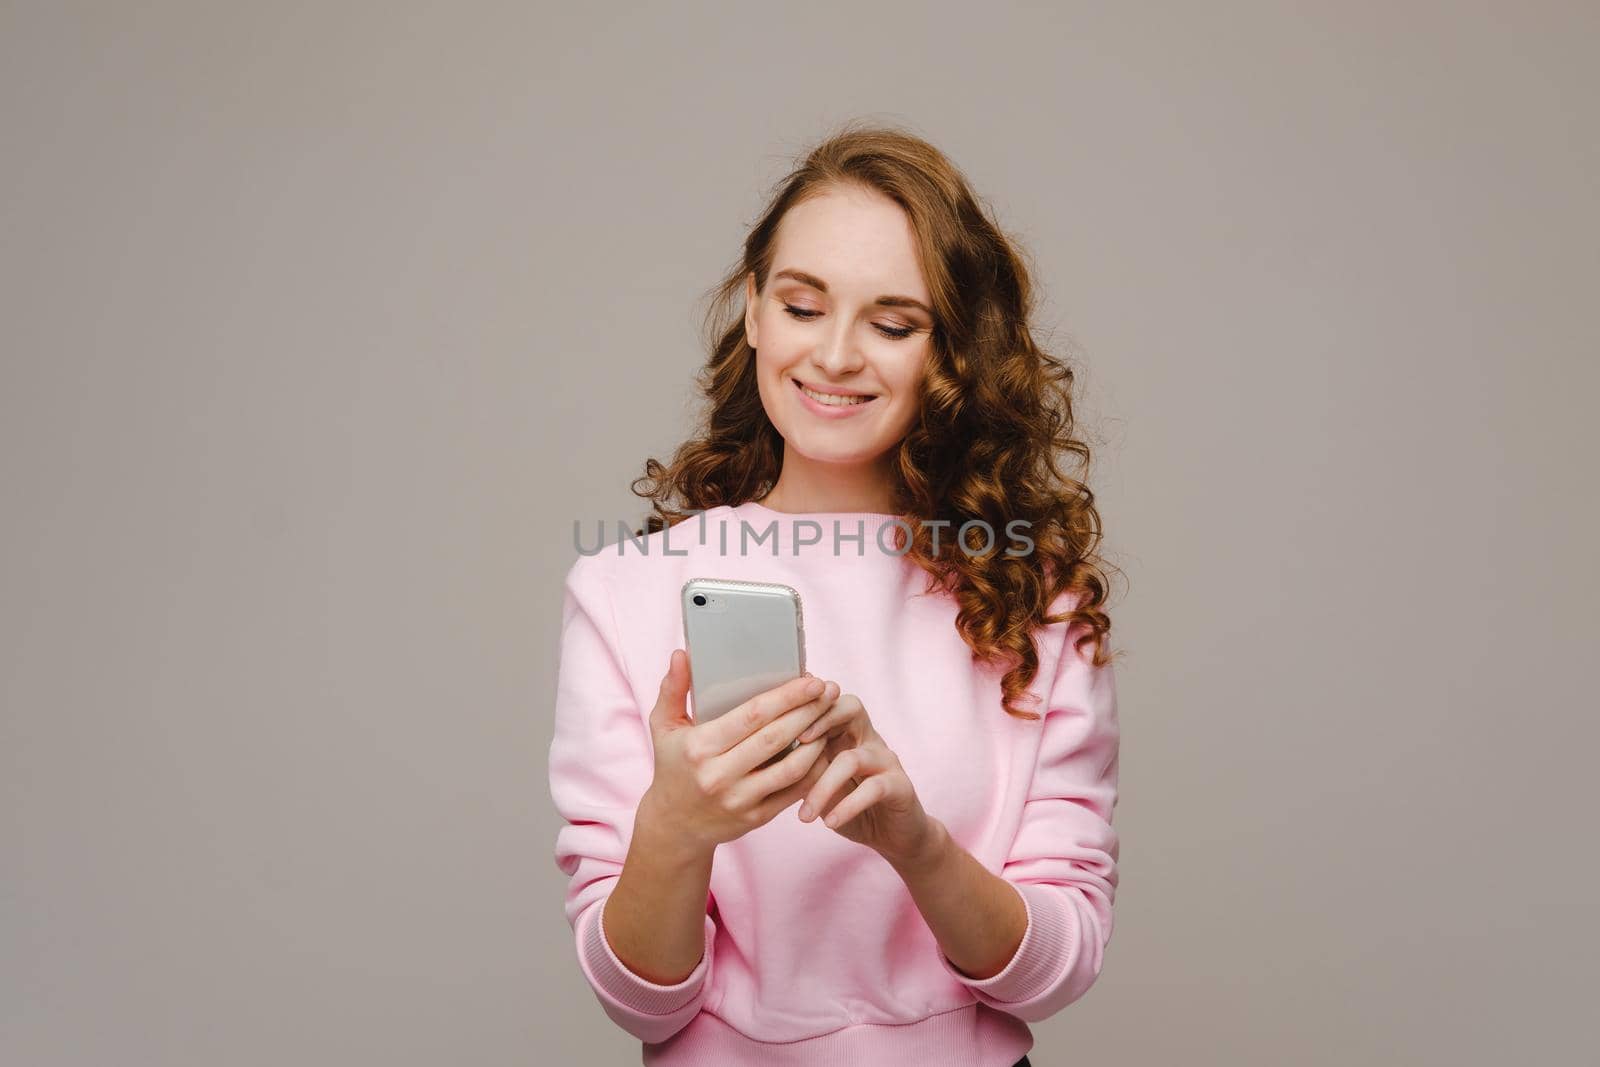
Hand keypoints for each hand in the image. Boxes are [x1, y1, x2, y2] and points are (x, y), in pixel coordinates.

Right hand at [639, 650, 838, 854]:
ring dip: (817, 742)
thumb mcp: (664, 726)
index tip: (812, 680)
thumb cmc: (673, 766)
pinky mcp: (756, 818)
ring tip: (829, 719)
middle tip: (831, 692)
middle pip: (776, 737)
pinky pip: (794, 792)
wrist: (674, 824)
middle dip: (809, 711)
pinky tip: (822, 750)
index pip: (752, 716)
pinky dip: (813, 770)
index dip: (787, 697)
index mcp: (700, 747)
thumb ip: (673, 689)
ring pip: (792, 768)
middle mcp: (719, 775)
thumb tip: (681, 654)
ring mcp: (739, 799)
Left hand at [794, 686, 937, 866]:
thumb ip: (801, 764)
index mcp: (846, 731)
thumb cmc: (847, 804)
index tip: (778, 721)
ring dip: (824, 787)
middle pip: (851, 707)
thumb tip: (765, 756)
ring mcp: (886, 759)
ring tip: (804, 816)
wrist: (891, 834)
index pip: (828, 701)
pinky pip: (873, 788)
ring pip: (853, 758)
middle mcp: (868, 738)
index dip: (805, 705)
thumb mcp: (818, 783)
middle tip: (797, 743)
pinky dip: (848, 806)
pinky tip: (829, 822)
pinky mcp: (900, 785)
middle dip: (821, 719)